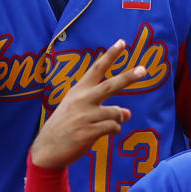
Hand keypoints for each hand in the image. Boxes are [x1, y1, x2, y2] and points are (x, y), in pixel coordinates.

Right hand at [29, 39, 149, 170]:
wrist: (47, 149)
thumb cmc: (63, 128)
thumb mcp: (77, 111)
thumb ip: (102, 108)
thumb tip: (127, 113)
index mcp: (78, 90)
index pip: (96, 68)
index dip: (109, 55)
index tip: (122, 42)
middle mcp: (82, 100)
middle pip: (111, 85)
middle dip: (128, 77)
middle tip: (144, 69)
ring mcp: (85, 115)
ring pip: (117, 112)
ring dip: (117, 119)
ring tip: (103, 125)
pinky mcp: (89, 131)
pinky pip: (113, 127)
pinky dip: (113, 130)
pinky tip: (100, 134)